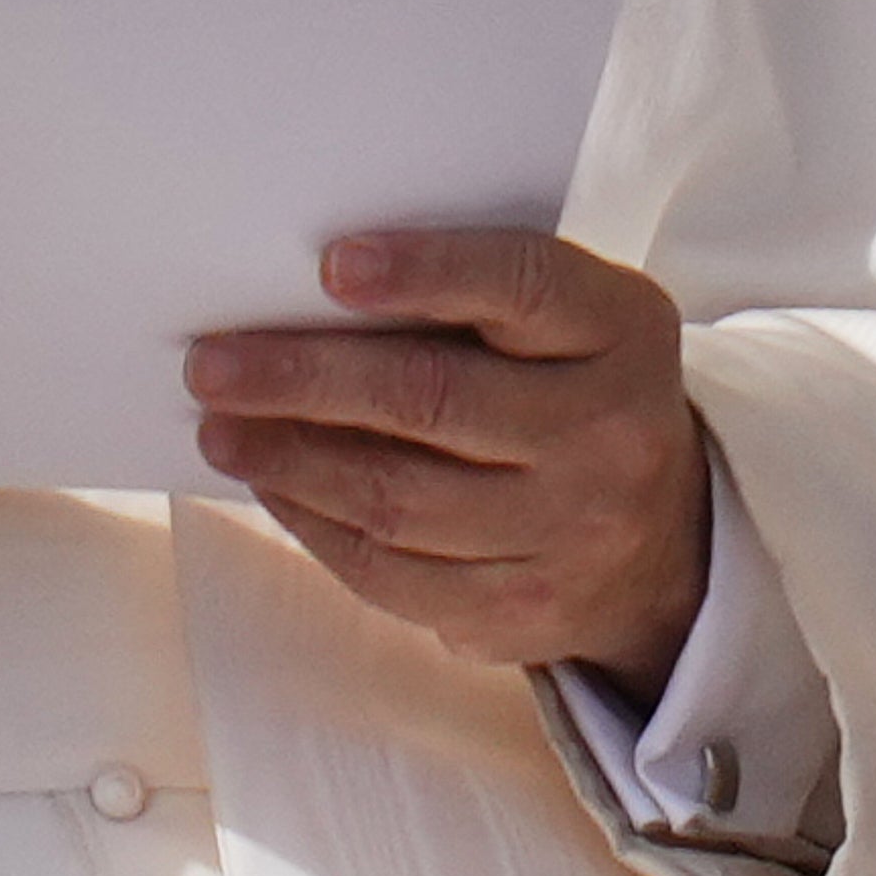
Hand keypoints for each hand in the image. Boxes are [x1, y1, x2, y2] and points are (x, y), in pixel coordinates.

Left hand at [185, 229, 710, 693]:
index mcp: (619, 329)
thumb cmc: (575, 389)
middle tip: (211, 363)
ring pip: (399, 498)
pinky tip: (272, 484)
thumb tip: (309, 291)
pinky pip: (393, 574)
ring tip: (220, 425)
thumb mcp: (572, 320)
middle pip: (435, 399)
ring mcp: (569, 533)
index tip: (330, 266)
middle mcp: (608, 433)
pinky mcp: (521, 610)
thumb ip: (478, 295)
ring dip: (290, 459)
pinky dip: (315, 525)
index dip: (425, 271)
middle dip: (306, 378)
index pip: (520, 285)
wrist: (664, 543)